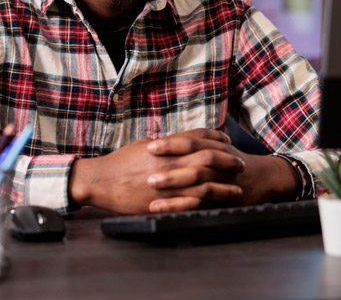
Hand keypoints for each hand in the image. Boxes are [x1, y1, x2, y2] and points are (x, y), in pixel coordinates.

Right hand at [68, 129, 244, 214]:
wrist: (100, 181)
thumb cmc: (119, 162)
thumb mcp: (143, 145)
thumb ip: (165, 144)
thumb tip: (180, 141)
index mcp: (164, 146)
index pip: (197, 138)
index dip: (215, 138)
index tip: (227, 141)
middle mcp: (169, 162)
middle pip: (207, 158)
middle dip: (227, 160)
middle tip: (240, 163)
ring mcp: (167, 183)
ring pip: (205, 182)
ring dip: (225, 184)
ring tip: (237, 187)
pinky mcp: (163, 201)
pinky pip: (191, 202)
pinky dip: (208, 201)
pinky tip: (218, 203)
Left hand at [147, 133, 299, 210]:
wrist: (264, 178)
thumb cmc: (233, 161)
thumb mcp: (216, 146)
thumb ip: (193, 143)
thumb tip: (160, 141)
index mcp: (214, 147)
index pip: (190, 141)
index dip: (171, 143)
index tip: (149, 145)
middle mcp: (216, 162)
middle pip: (192, 158)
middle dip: (169, 161)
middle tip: (145, 162)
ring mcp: (219, 181)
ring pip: (197, 180)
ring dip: (173, 182)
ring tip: (151, 184)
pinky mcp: (219, 200)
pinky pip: (199, 203)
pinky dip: (179, 205)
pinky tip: (160, 207)